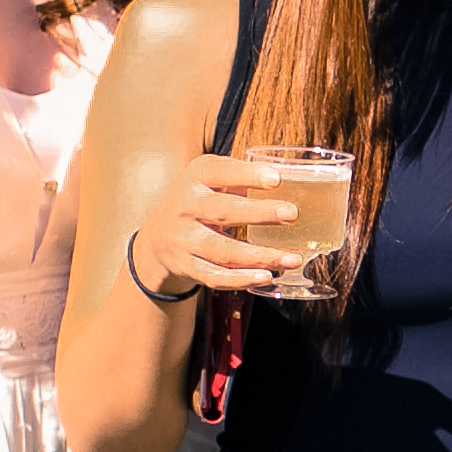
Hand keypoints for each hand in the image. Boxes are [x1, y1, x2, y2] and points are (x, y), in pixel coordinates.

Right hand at [133, 154, 318, 301]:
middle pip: (223, 211)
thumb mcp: (210, 179)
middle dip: (259, 213)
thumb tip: (295, 180)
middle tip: (292, 214)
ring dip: (260, 256)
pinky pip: (215, 276)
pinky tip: (266, 276)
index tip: (277, 179)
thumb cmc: (199, 201)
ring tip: (292, 258)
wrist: (157, 236)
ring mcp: (184, 239)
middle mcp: (185, 207)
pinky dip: (241, 279)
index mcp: (195, 178)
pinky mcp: (186, 266)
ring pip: (223, 250)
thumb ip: (241, 177)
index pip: (220, 172)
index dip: (247, 175)